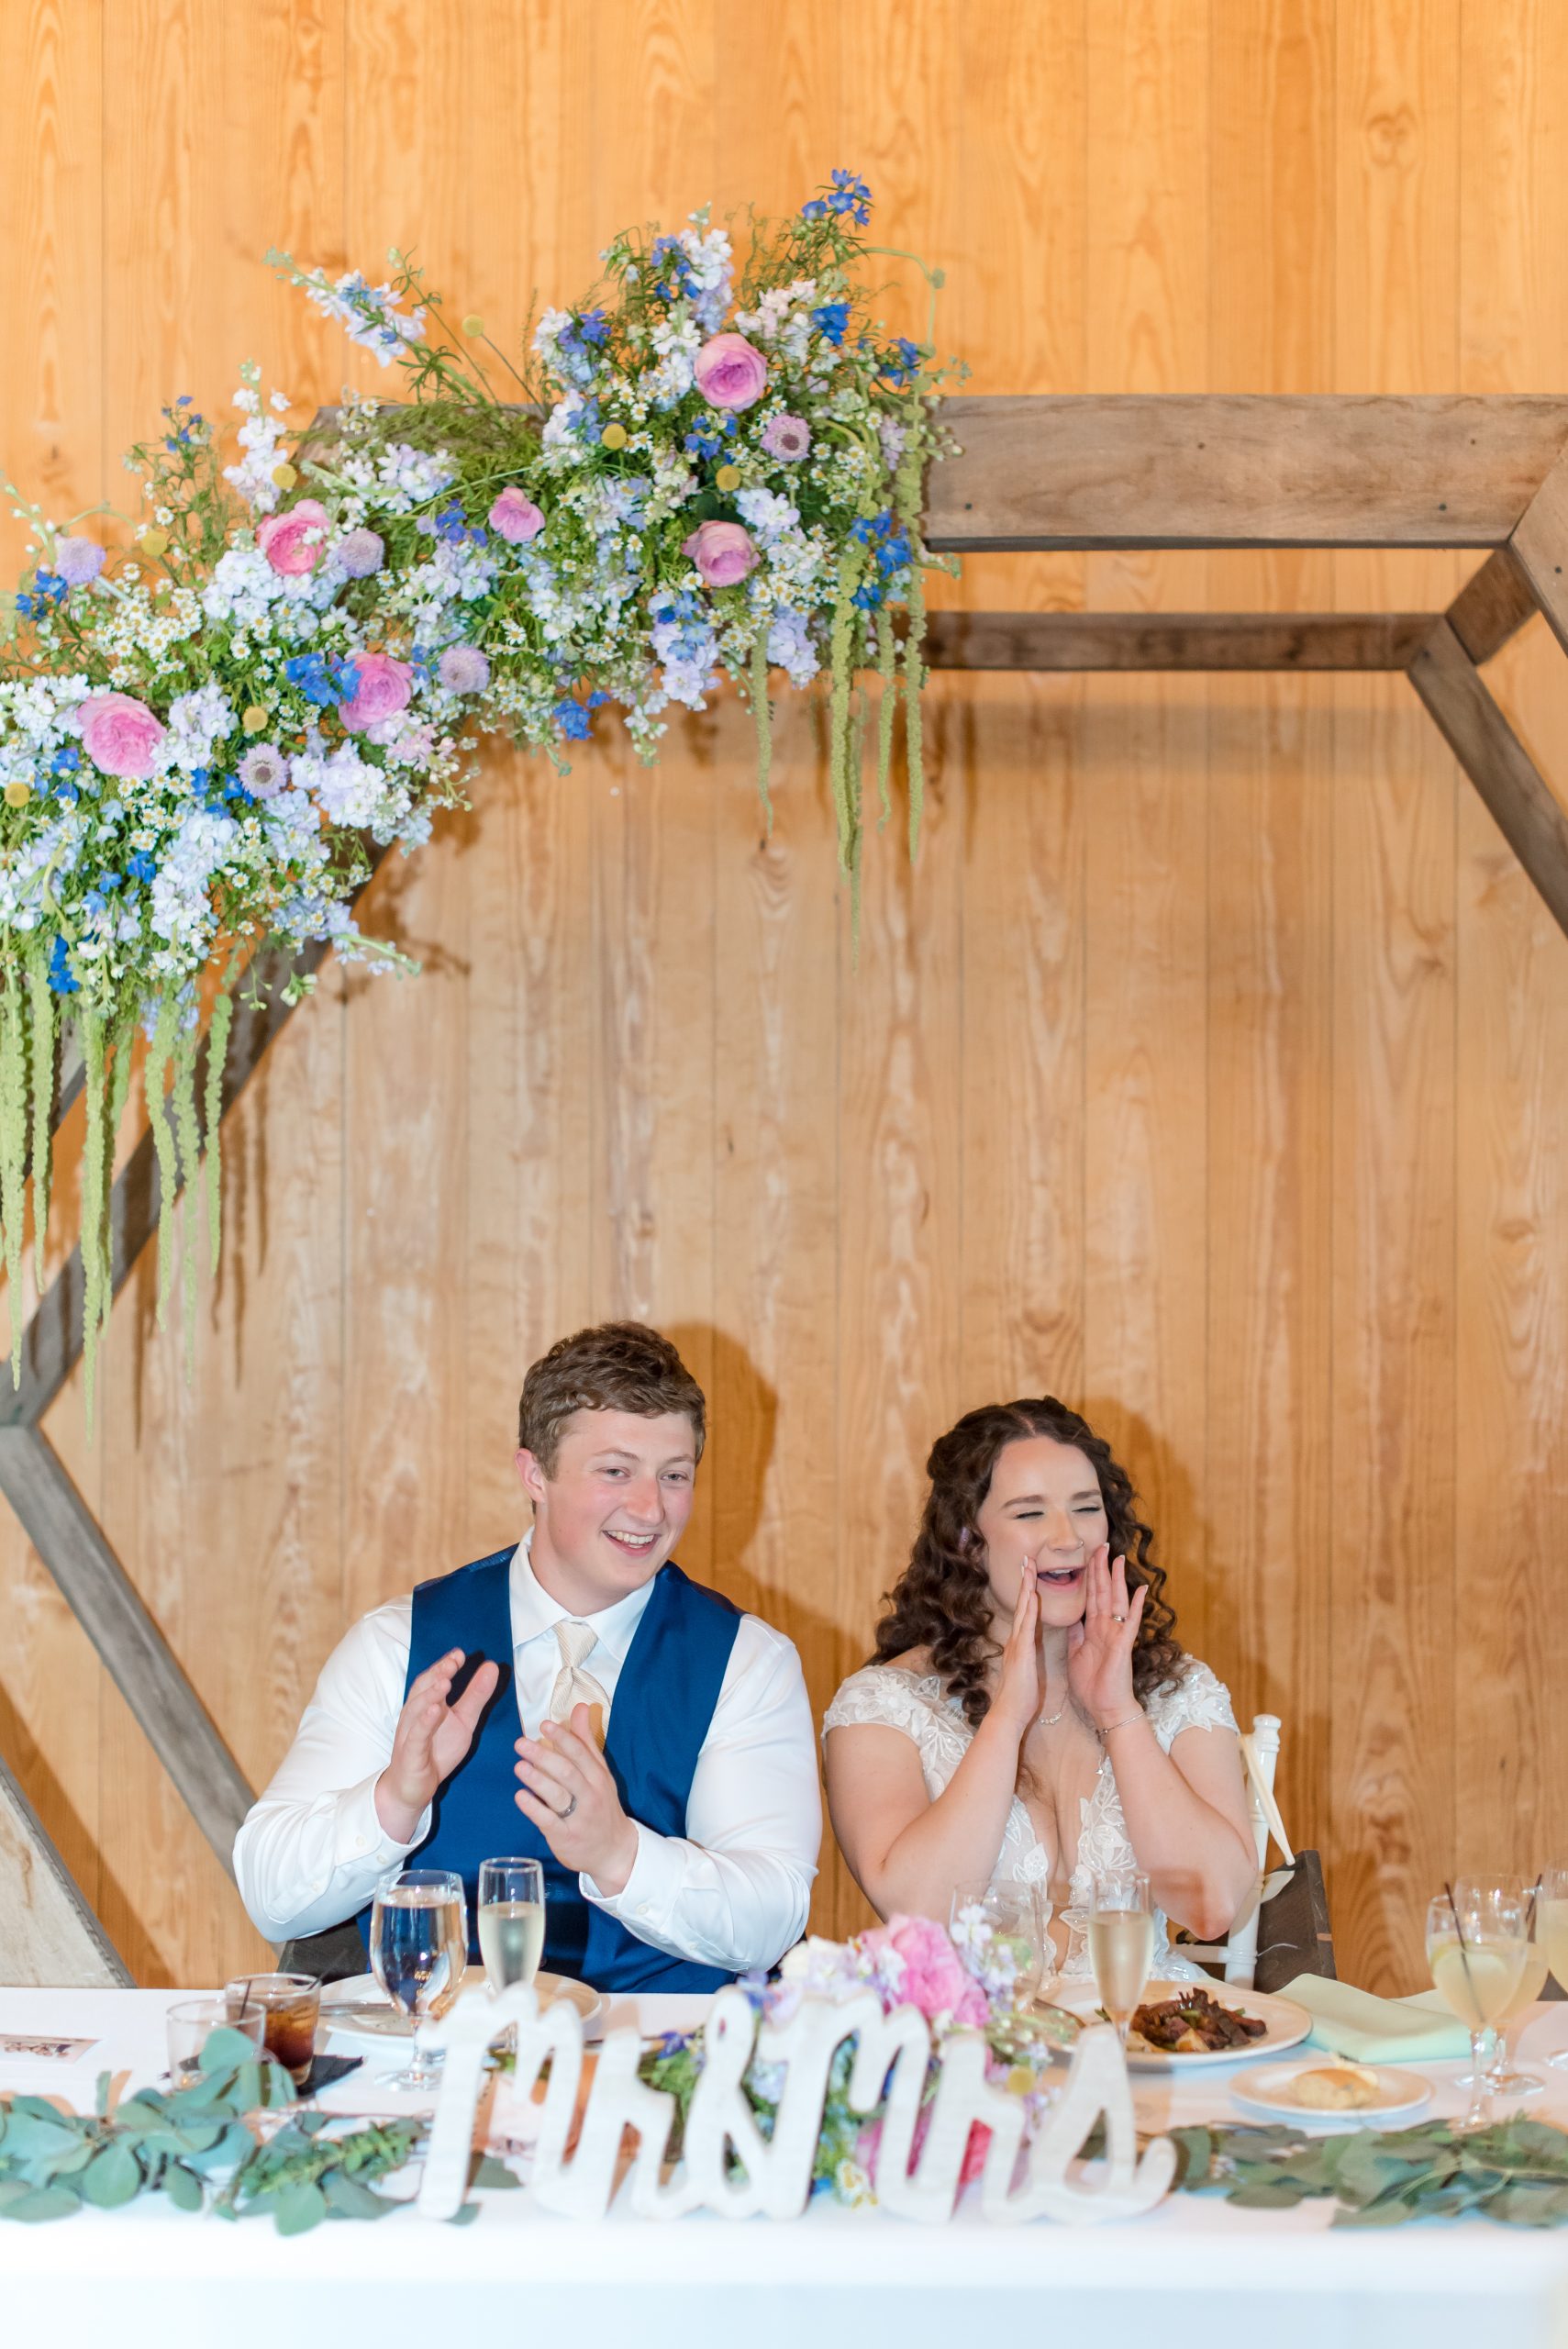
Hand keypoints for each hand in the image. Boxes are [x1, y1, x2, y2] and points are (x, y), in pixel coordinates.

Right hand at [374, 1648, 501, 1842]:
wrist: (412, 1788)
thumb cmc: (435, 1750)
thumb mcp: (463, 1722)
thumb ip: (476, 1695)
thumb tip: (492, 1666)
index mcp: (426, 1704)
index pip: (432, 1680)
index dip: (445, 1666)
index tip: (460, 1654)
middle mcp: (414, 1715)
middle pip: (422, 1689)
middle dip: (437, 1673)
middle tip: (454, 1660)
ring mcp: (410, 1734)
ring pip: (416, 1710)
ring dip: (430, 1694)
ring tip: (446, 1681)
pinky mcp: (410, 1755)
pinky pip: (416, 1736)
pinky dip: (424, 1722)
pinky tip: (434, 1711)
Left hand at [515, 1704, 638, 1894]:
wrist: (614, 1850)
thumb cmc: (602, 1805)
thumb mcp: (600, 1772)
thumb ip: (586, 1741)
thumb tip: (580, 1707)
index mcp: (598, 1777)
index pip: (581, 1753)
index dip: (562, 1738)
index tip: (544, 1725)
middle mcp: (590, 1796)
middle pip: (567, 1772)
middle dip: (544, 1756)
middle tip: (521, 1744)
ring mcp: (578, 1818)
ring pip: (558, 1796)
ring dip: (537, 1780)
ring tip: (518, 1766)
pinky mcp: (565, 1837)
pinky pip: (548, 1821)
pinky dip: (533, 1808)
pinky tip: (519, 1796)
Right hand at [989, 1556, 1041, 1736]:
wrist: (1009, 1713)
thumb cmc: (1020, 1696)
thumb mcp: (1027, 1669)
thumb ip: (1028, 1654)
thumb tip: (1030, 1644)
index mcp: (1020, 1644)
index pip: (1026, 1614)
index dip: (1028, 1593)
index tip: (1031, 1574)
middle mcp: (1016, 1640)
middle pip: (1022, 1605)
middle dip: (1025, 1582)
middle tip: (1027, 1560)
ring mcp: (1017, 1644)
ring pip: (1023, 1610)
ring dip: (1026, 1588)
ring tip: (1029, 1568)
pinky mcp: (1021, 1652)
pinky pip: (1027, 1627)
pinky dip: (1029, 1610)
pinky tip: (1032, 1596)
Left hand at [1066, 1546, 1145, 1729]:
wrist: (1104, 1707)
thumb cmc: (1092, 1685)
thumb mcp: (1076, 1654)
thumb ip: (1076, 1635)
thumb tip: (1073, 1619)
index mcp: (1094, 1629)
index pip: (1091, 1596)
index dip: (1090, 1577)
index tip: (1089, 1557)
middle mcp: (1106, 1627)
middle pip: (1103, 1592)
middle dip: (1101, 1569)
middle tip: (1102, 1546)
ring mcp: (1116, 1634)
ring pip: (1116, 1600)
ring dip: (1117, 1579)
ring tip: (1119, 1558)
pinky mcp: (1123, 1644)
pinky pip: (1131, 1621)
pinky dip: (1136, 1605)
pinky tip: (1141, 1589)